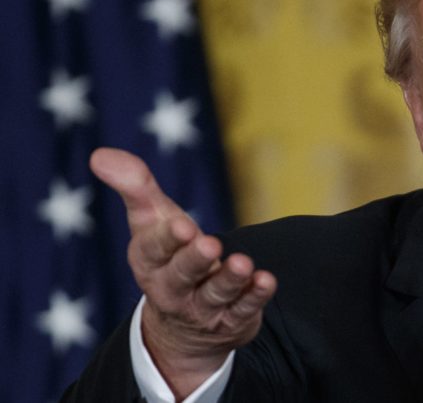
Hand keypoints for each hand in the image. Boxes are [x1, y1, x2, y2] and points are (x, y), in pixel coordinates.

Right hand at [90, 148, 276, 397]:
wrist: (185, 323)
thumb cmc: (169, 255)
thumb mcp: (152, 221)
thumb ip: (135, 188)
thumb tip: (100, 155)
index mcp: (149, 262)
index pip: (154, 250)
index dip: (167, 238)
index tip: (181, 224)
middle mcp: (172, 289)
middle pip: (183, 275)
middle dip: (195, 260)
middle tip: (209, 243)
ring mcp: (203, 308)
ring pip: (215, 294)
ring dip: (229, 279)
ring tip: (243, 263)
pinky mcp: (232, 320)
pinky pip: (244, 309)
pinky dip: (255, 296)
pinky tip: (266, 280)